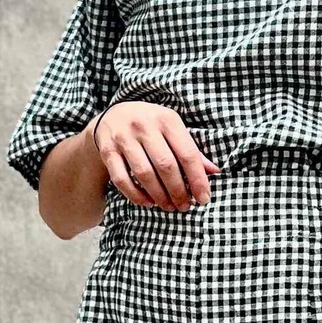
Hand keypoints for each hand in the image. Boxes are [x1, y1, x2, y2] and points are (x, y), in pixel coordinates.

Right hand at [89, 100, 218, 209]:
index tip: (204, 199)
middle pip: (166, 166)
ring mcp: (124, 138)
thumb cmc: (151, 125)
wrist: (113, 116)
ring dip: (159, 196)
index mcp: (167, 119)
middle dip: (178, 191)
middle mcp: (145, 126)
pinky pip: (122, 179)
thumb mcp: (172, 129)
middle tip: (184, 206)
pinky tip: (148, 202)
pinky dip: (136, 195)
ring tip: (168, 206)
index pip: (187, 153)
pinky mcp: (108, 151)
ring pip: (144, 174)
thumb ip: (190, 149)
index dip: (197, 179)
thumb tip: (214, 171)